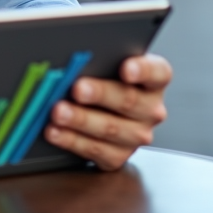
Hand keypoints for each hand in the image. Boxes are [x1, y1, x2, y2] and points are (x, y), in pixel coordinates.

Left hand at [44, 53, 171, 170]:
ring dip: (80, 120)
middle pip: (128, 101)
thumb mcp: (104, 63)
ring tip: (58, 111)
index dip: (142, 70)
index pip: (157, 72)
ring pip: (109, 129)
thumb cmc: (101, 76)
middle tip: (77, 88)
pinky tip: (55, 131)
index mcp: (154, 80)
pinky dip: (71, 140)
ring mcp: (136, 135)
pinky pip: (95, 150)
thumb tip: (72, 57)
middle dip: (99, 94)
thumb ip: (97, 58)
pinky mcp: (118, 155)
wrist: (97, 108)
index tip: (126, 68)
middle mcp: (150, 109)